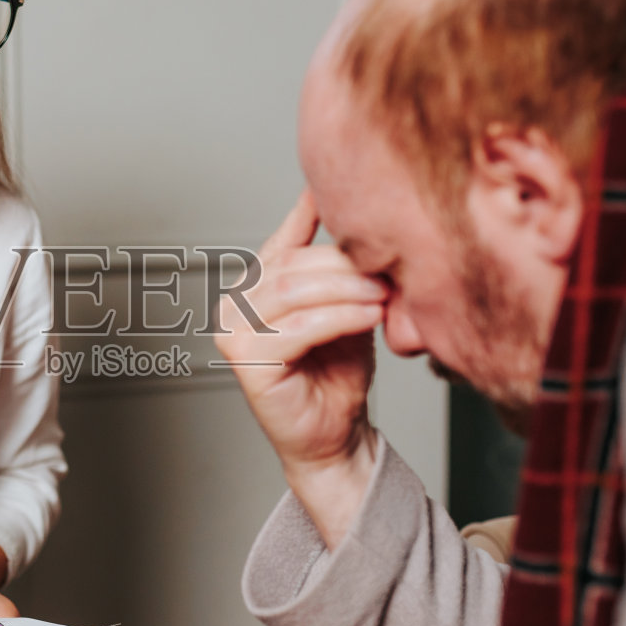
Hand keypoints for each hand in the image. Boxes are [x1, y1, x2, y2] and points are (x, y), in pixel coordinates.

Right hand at [214, 190, 385, 545]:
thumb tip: (360, 213)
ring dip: (347, 288)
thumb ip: (340, 266)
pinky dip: (339, 317)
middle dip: (347, 263)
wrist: (336, 434)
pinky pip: (298, 328)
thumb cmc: (338, 374)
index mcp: (254, 286)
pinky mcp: (248, 362)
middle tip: (391, 267)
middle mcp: (235, 305)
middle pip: (294, 266)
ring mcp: (234, 333)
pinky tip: (369, 315)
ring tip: (384, 293)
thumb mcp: (345, 306)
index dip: (308, 213)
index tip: (338, 191)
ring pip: (295, 291)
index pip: (284, 242)